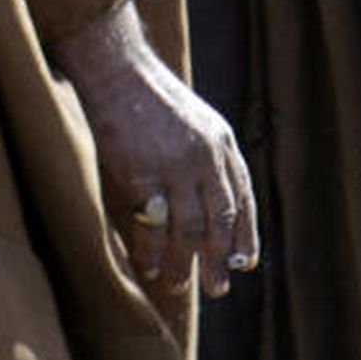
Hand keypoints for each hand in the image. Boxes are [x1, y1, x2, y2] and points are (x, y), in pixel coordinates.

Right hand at [50, 0, 257, 298]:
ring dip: (185, 264)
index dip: (245, 235)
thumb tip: (218, 205)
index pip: (243, 201)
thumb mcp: (199, 123)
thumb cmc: (152, 99)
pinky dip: (152, 252)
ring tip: (180, 288)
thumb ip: (212, 159)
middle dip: (219, 260)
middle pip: (220, 222)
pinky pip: (152, 225)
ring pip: (188, 230)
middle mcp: (207, 159)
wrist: (115, 70)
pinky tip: (150, 269)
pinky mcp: (142, 174)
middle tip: (218, 289)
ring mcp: (175, 168)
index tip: (244, 264)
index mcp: (224, 146)